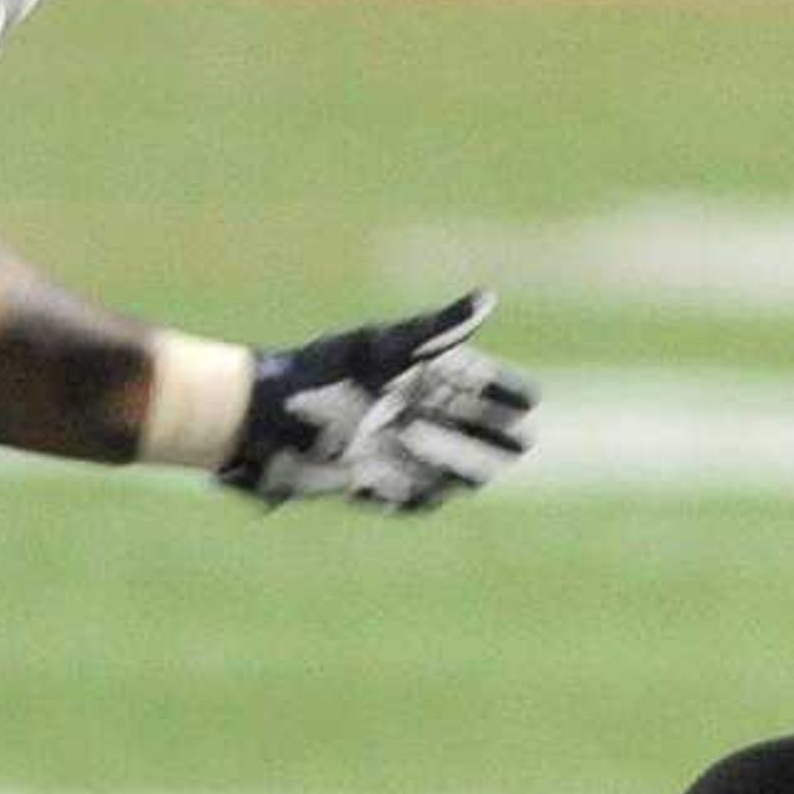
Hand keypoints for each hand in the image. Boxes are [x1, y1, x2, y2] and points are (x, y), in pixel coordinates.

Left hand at [221, 290, 535, 512]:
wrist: (263, 417)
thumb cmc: (322, 373)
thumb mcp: (385, 346)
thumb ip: (438, 329)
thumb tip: (489, 299)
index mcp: (414, 373)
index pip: (475, 381)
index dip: (503, 390)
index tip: (530, 399)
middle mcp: (406, 411)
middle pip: (467, 424)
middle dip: (495, 432)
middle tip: (523, 440)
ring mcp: (389, 449)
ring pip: (444, 462)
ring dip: (465, 465)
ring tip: (491, 471)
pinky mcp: (368, 482)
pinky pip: (407, 495)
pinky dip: (423, 494)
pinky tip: (439, 495)